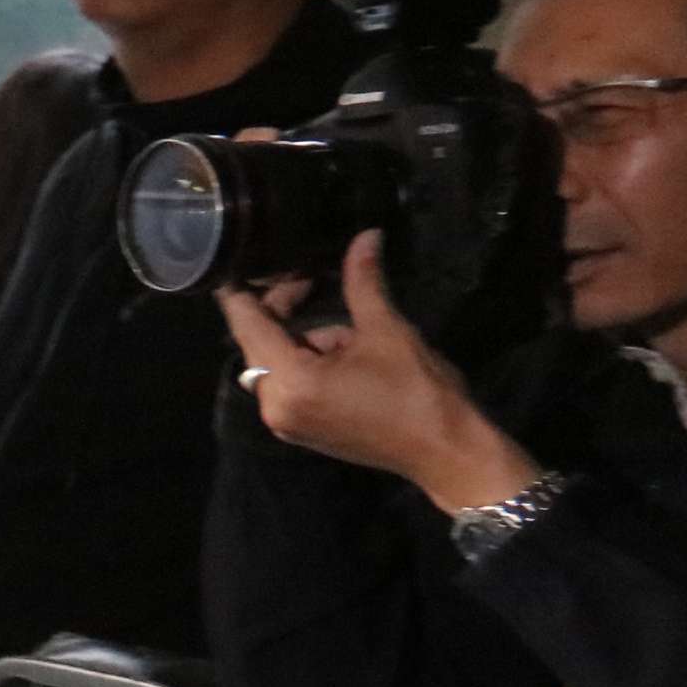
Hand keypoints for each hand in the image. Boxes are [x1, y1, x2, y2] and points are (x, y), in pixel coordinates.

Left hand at [220, 232, 540, 516]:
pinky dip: (304, 358)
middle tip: (313, 277)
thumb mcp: (387, 330)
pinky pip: (287, 382)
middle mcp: (274, 405)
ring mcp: (284, 421)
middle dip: (281, 307)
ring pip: (274, 360)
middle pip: (257, 341)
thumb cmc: (418, 391)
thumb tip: (365, 235)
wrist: (445, 451)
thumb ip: (363, 282)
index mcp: (289, 381)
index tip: (243, 258)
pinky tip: (341, 346)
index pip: (246, 323)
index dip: (241, 288)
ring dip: (300, 335)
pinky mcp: (299, 429)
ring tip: (346, 326)